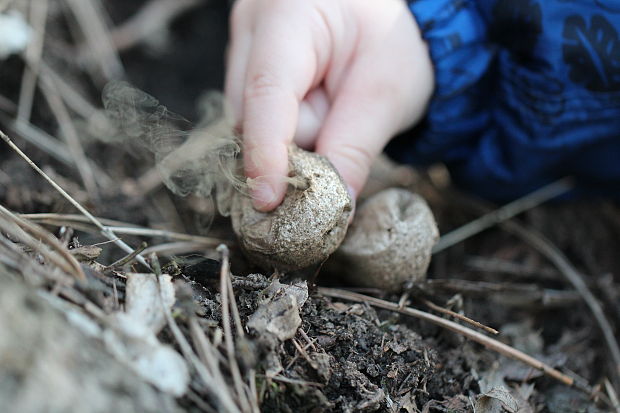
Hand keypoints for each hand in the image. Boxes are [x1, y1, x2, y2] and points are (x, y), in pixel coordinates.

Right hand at [225, 0, 433, 210]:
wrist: (392, 20)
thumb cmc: (393, 41)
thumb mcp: (387, 92)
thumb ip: (355, 149)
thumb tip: (331, 204)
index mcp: (289, 15)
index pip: (266, 92)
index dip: (266, 151)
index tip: (269, 199)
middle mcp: (254, 25)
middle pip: (251, 114)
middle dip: (294, 142)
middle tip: (340, 123)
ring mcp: (245, 44)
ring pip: (250, 122)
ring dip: (293, 135)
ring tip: (331, 104)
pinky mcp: (246, 65)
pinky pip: (256, 117)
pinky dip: (287, 126)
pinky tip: (314, 103)